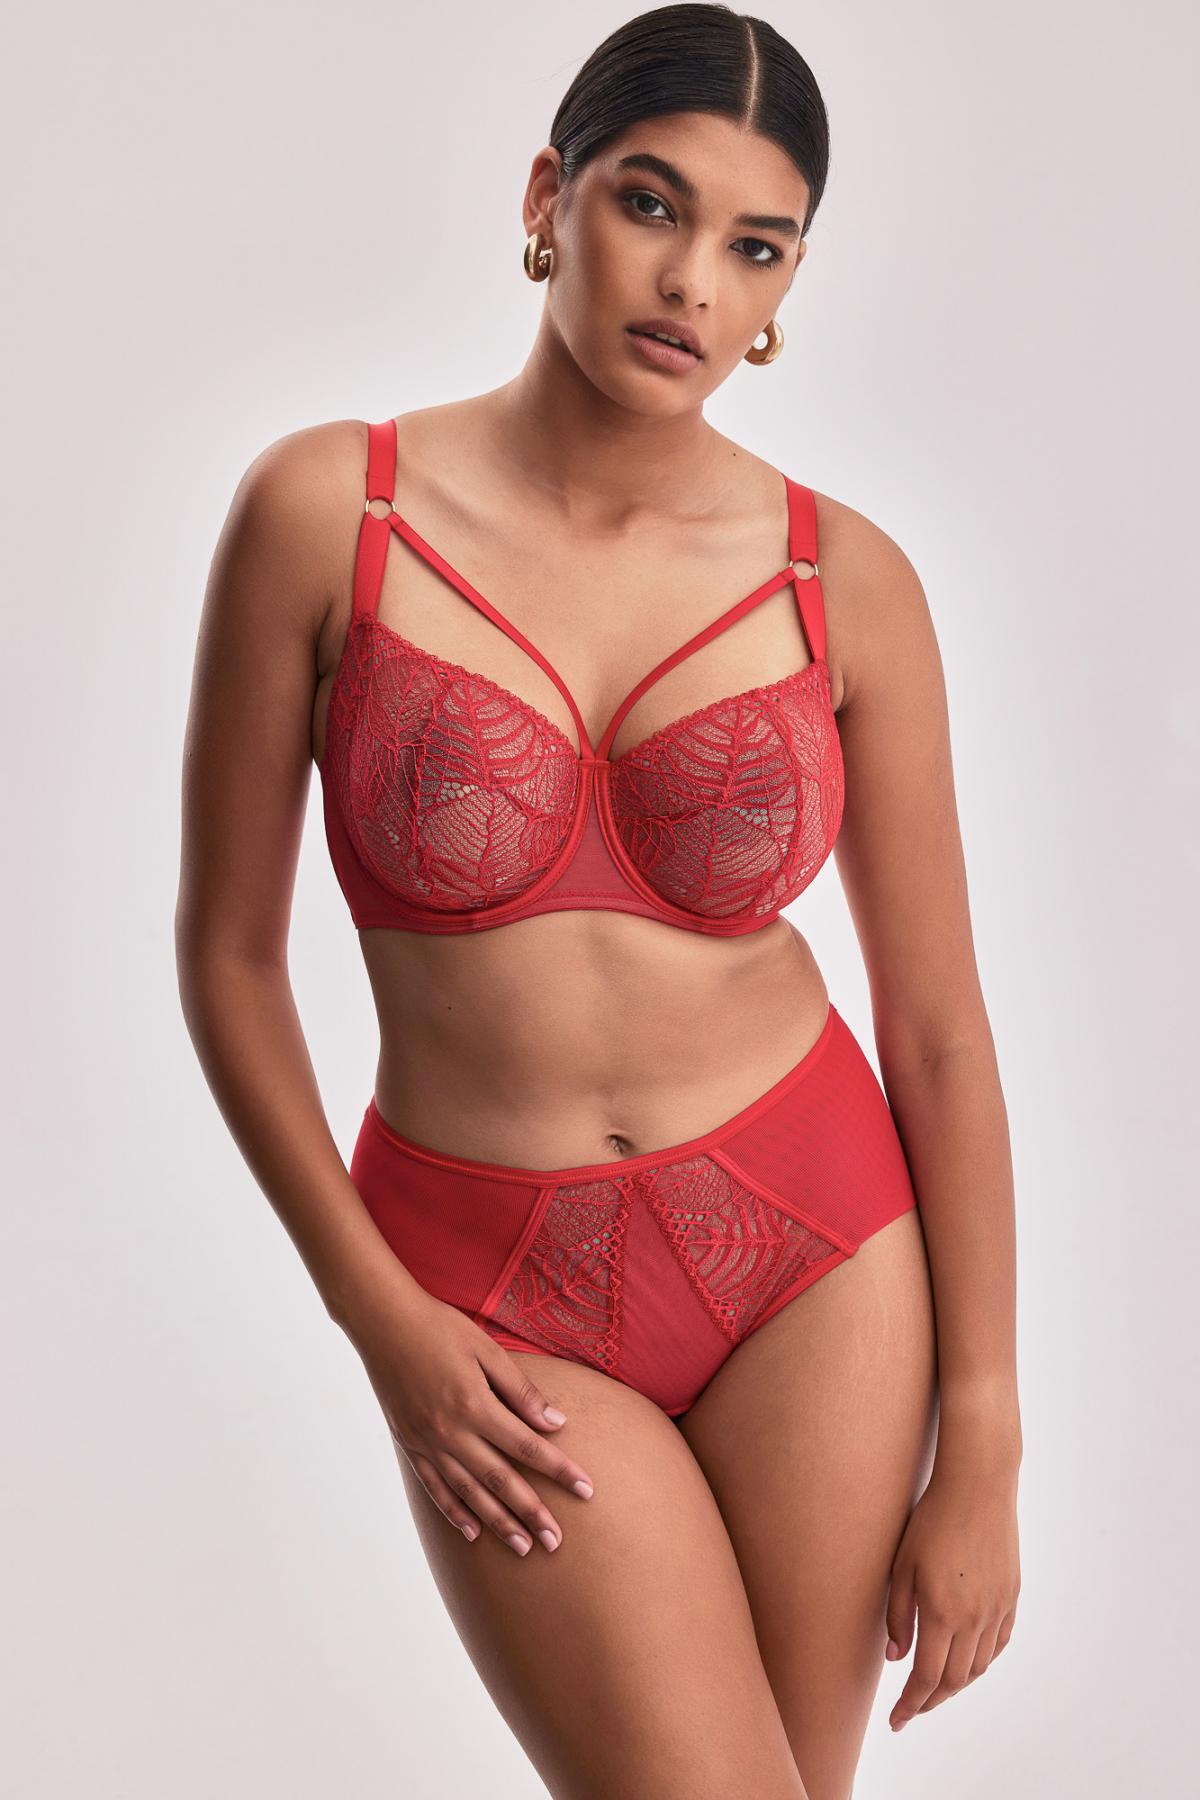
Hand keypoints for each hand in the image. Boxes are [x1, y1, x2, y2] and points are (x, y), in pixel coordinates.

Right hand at [356, 1287, 596, 1555]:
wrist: (382, 1323)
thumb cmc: (440, 1327)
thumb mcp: (487, 1350)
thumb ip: (521, 1391)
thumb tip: (556, 1424)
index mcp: (475, 1406)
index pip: (528, 1447)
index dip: (559, 1470)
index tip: (586, 1490)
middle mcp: (452, 1432)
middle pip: (501, 1481)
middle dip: (532, 1513)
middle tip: (557, 1542)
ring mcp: (428, 1443)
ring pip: (469, 1493)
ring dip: (498, 1523)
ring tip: (523, 1548)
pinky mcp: (410, 1445)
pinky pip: (435, 1488)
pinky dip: (454, 1512)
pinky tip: (472, 1532)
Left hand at [885, 1462, 1019, 1730]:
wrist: (978, 1486)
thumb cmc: (932, 1520)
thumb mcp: (902, 1565)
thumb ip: (898, 1615)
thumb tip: (896, 1658)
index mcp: (943, 1613)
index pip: (927, 1678)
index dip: (911, 1705)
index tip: (896, 1720)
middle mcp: (974, 1619)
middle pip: (955, 1680)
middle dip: (930, 1700)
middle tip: (911, 1708)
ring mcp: (997, 1609)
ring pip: (979, 1666)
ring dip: (957, 1684)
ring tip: (935, 1687)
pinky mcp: (1011, 1596)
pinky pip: (998, 1644)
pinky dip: (982, 1661)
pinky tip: (969, 1661)